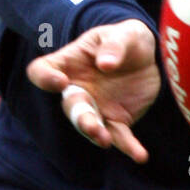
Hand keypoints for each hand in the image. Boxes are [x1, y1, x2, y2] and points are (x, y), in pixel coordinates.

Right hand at [26, 19, 159, 162]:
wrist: (148, 58)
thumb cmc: (127, 39)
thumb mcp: (125, 33)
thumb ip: (114, 45)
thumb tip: (105, 64)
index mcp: (69, 64)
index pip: (41, 71)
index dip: (45, 78)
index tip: (60, 81)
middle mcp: (77, 89)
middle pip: (70, 107)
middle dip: (80, 118)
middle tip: (92, 127)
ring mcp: (95, 108)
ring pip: (90, 126)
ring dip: (96, 134)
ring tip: (107, 141)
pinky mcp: (117, 121)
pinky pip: (120, 137)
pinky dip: (129, 147)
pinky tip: (140, 155)